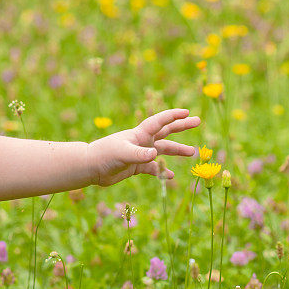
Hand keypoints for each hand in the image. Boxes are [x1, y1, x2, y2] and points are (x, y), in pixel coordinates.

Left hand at [86, 108, 200, 185]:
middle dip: (181, 126)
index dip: (173, 116)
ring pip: (163, 150)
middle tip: (198, 121)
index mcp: (140, 134)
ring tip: (192, 152)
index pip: (160, 121)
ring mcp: (141, 153)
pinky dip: (162, 171)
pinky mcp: (137, 166)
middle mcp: (143, 141)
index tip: (187, 112)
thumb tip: (155, 155)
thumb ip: (139, 155)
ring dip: (177, 150)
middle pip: (166, 131)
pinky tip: (170, 176)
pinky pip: (154, 168)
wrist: (91, 167)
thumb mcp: (122, 153)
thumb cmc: (104, 155)